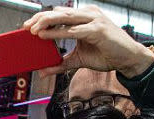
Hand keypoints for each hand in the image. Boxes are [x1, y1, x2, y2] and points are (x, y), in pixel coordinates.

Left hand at [23, 5, 153, 77]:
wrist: (128, 59)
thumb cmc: (106, 54)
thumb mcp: (79, 59)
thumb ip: (61, 63)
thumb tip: (43, 71)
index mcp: (83, 17)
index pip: (59, 14)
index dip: (42, 18)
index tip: (27, 27)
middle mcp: (88, 14)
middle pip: (59, 13)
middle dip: (41, 19)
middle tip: (26, 27)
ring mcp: (94, 20)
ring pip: (66, 18)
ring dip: (48, 23)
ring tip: (33, 30)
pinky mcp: (98, 29)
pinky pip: (75, 30)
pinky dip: (60, 33)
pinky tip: (48, 36)